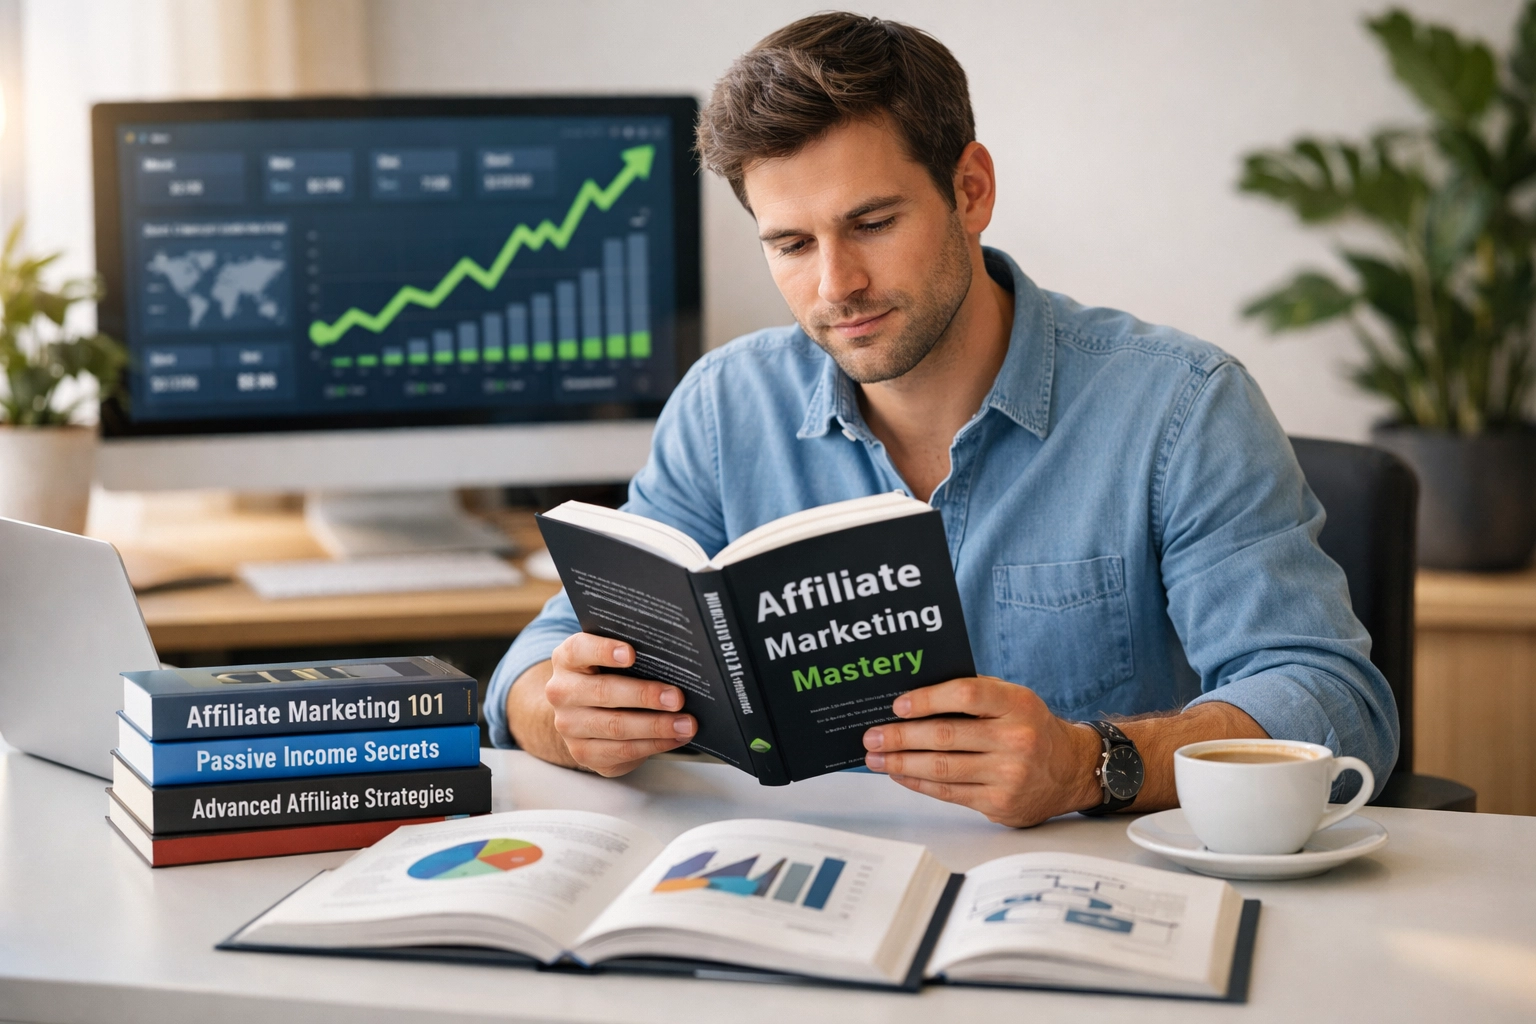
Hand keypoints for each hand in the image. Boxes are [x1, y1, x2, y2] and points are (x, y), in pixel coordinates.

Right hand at [543, 633, 696, 775]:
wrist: (582, 711)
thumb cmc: (606, 675)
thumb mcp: (609, 658)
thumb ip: (630, 652)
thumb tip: (674, 659)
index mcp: (567, 659)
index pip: (579, 649)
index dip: (604, 650)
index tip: (631, 654)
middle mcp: (562, 692)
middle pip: (604, 692)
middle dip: (645, 695)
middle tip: (676, 698)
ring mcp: (569, 726)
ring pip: (616, 727)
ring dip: (656, 727)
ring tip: (686, 723)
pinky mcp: (583, 753)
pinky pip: (622, 751)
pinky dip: (654, 745)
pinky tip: (675, 737)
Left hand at [862, 676, 1103, 826]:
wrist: (1071, 770)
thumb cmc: (1031, 727)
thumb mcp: (1014, 700)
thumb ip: (974, 694)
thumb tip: (915, 698)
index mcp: (1018, 704)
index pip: (965, 695)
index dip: (927, 699)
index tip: (898, 705)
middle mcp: (1017, 740)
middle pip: (946, 737)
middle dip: (901, 737)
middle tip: (873, 736)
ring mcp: (1009, 775)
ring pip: (942, 768)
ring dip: (901, 763)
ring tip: (877, 758)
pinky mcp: (1000, 804)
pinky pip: (948, 792)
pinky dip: (919, 782)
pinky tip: (901, 774)